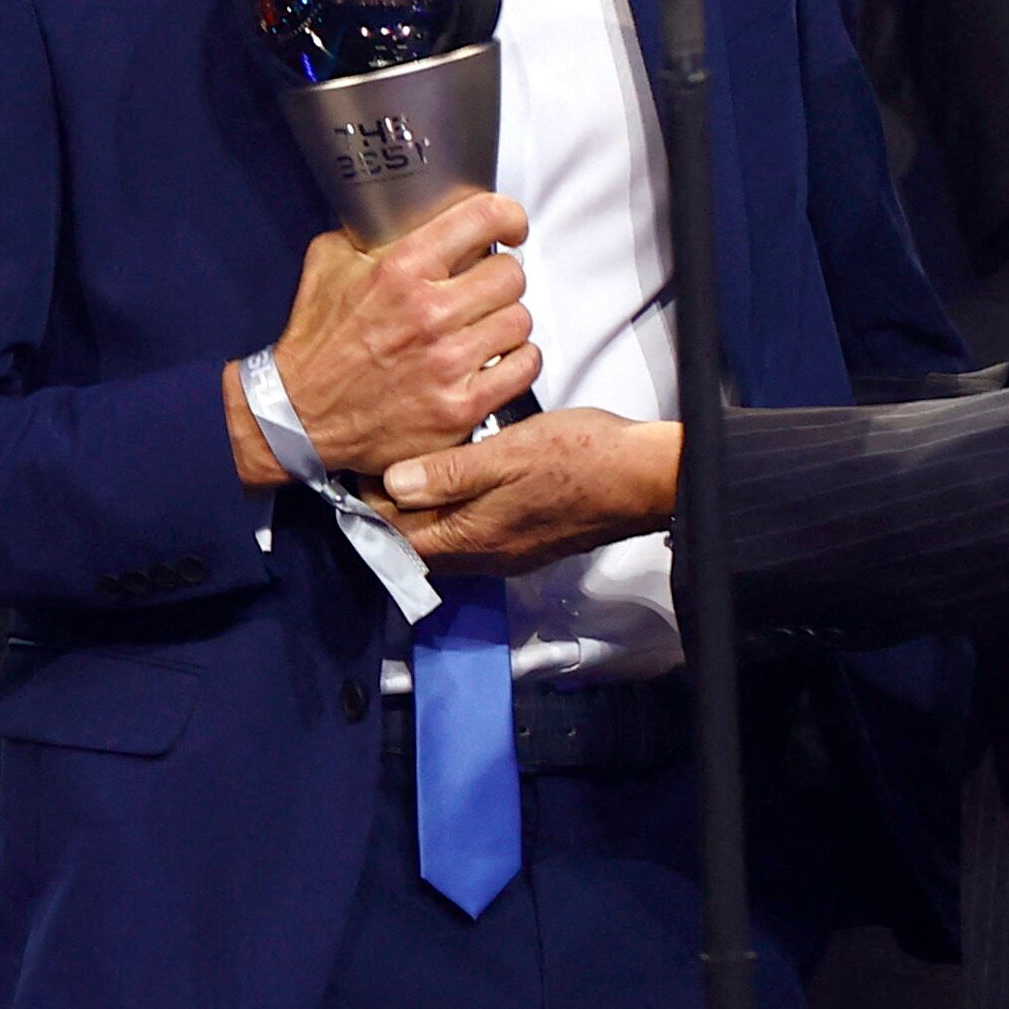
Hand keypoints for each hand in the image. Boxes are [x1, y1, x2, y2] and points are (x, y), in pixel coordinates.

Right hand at [224, 191, 536, 484]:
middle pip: (512, 274)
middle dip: (502, 277)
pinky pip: (524, 367)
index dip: (508, 218)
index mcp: (400, 269)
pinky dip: (518, 360)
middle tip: (486, 288)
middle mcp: (428, 313)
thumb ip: (372, 231)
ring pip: (521, 320)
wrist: (300, 417)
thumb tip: (406, 209)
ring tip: (487, 325)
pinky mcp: (459, 407)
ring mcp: (447, 363)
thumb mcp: (330, 264)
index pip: (484, 219)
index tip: (510, 228)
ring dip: (507, 320)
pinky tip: (497, 358)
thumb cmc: (317, 341)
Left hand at [377, 409, 681, 573]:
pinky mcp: (530, 541)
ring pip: (446, 542)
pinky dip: (452, 512)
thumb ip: (449, 473)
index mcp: (474, 537)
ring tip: (411, 469)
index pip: (399, 536)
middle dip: (391, 511)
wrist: (647, 478)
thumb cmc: (583, 458)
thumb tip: (393, 485)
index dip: (371, 505)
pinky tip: (458, 481)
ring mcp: (511, 552)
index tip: (362, 467)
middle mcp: (488, 556)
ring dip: (422, 513)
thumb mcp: (509, 453)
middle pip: (419, 545)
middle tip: (378, 465)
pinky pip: (473, 536)